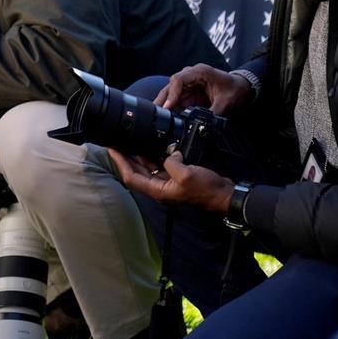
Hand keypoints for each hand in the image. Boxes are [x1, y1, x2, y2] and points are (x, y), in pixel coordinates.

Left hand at [108, 148, 234, 213]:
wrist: (224, 195)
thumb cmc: (207, 190)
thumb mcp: (187, 174)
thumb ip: (172, 162)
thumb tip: (169, 154)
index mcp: (158, 190)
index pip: (131, 176)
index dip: (121, 163)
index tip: (113, 150)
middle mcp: (159, 188)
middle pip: (136, 172)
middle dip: (125, 158)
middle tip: (118, 144)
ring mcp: (167, 183)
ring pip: (147, 168)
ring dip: (138, 156)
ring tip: (130, 143)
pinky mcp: (176, 178)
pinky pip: (160, 166)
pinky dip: (155, 156)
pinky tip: (153, 146)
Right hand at [154, 63, 252, 114]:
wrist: (240, 88)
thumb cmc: (234, 89)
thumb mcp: (225, 102)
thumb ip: (212, 113)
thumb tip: (202, 124)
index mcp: (199, 72)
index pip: (178, 80)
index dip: (171, 93)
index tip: (168, 106)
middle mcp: (190, 76)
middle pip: (170, 87)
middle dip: (162, 101)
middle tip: (157, 114)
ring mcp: (187, 85)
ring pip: (170, 95)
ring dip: (166, 107)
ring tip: (161, 119)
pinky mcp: (187, 94)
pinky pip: (176, 102)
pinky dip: (172, 110)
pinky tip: (169, 118)